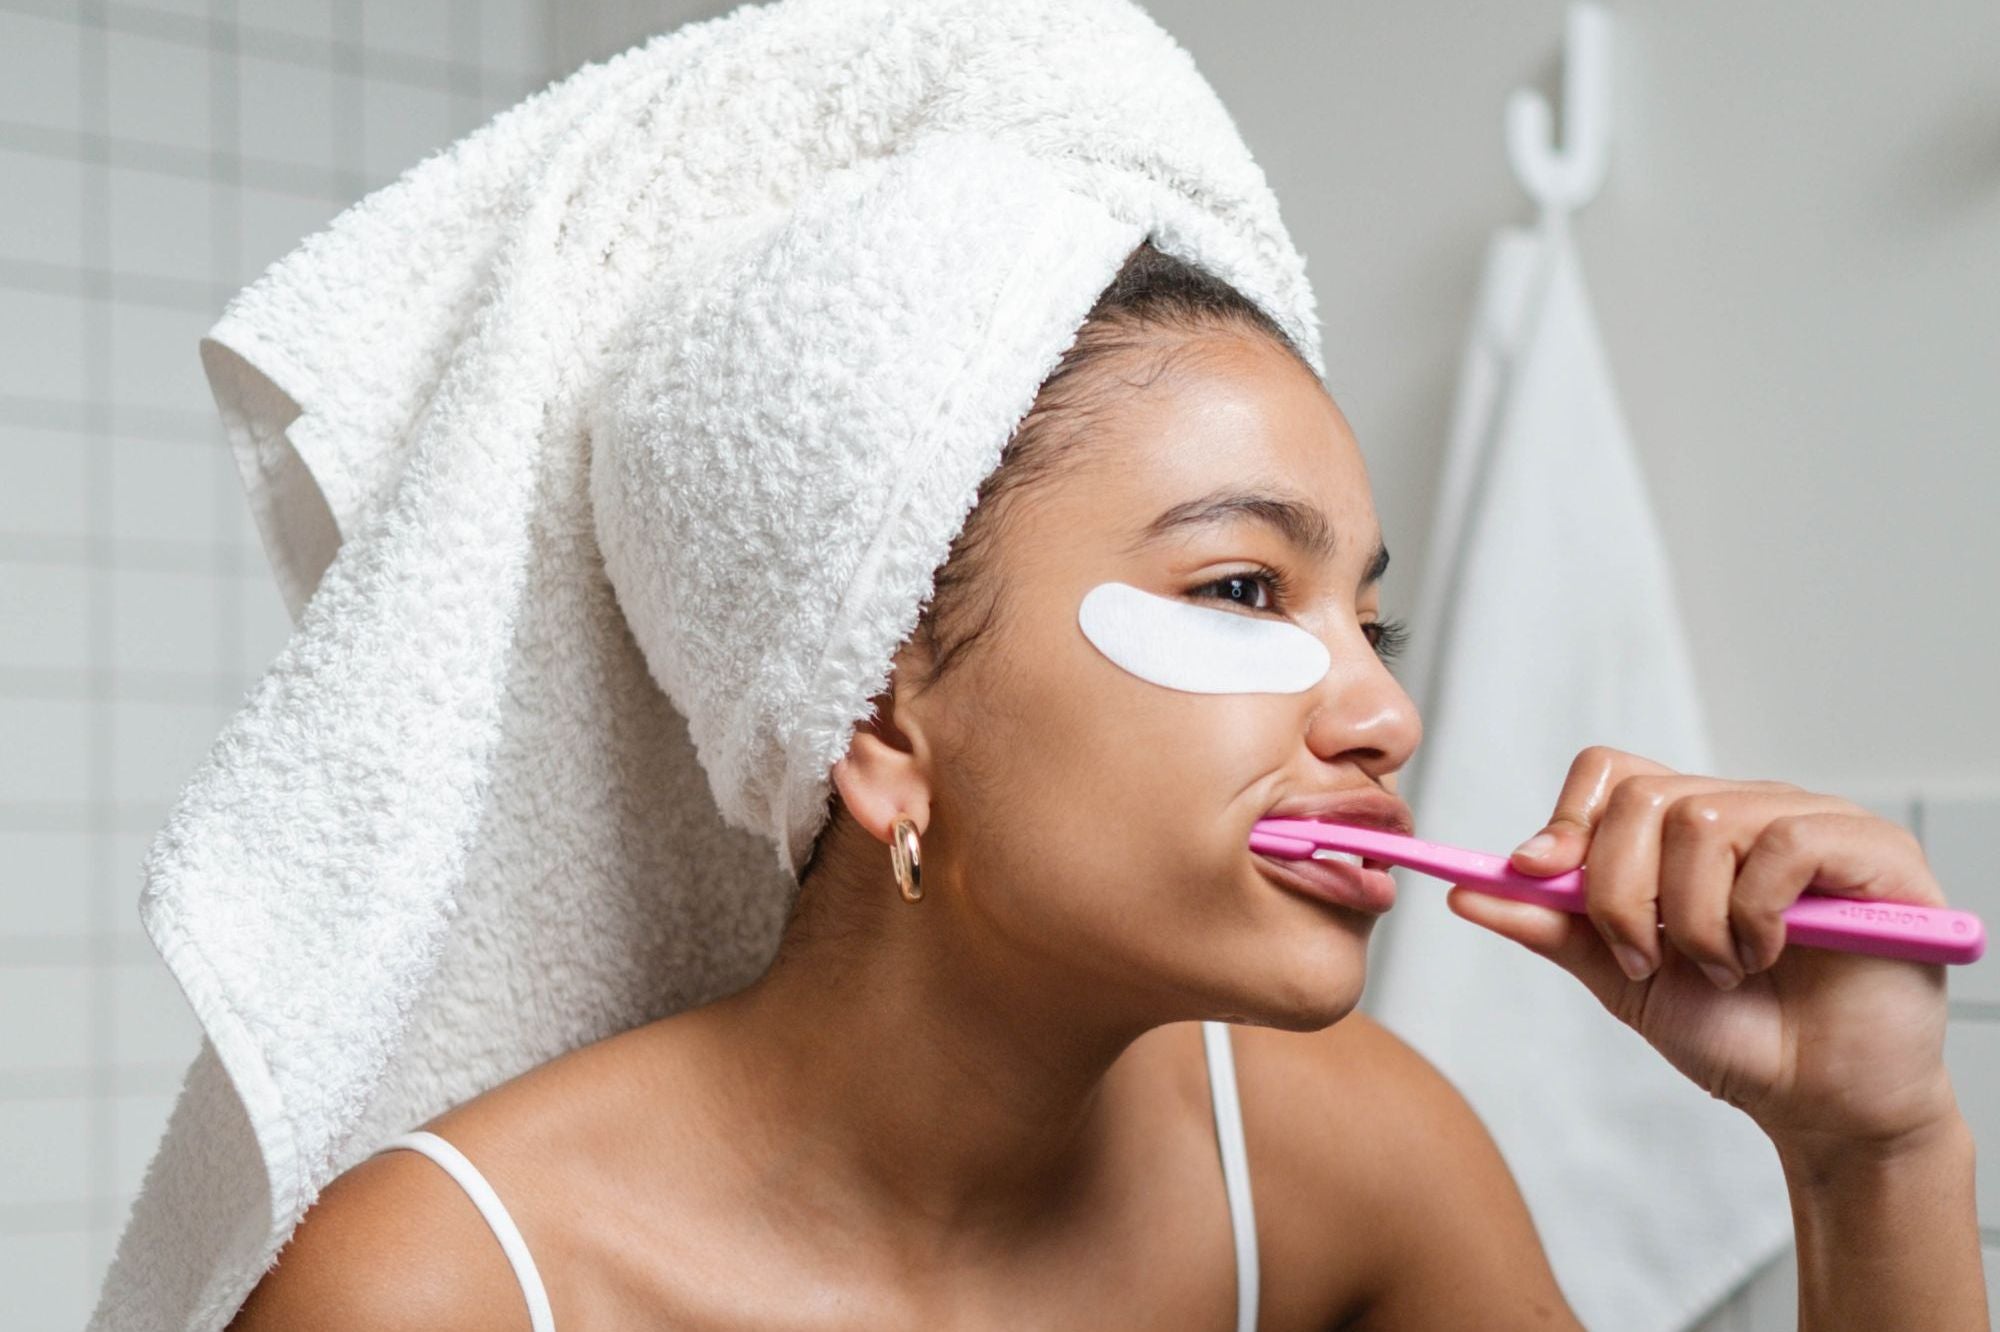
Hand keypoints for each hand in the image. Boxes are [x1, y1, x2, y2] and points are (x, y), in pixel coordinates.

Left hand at [1444, 745, 1960, 1153]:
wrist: (1819, 1103)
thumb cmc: (1733, 1033)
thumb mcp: (1621, 977)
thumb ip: (1550, 927)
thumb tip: (1464, 890)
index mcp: (1686, 830)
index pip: (1611, 772)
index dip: (1567, 819)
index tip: (1535, 874)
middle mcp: (1748, 809)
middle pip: (1645, 799)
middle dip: (1621, 893)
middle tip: (1646, 960)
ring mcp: (1813, 823)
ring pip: (1706, 820)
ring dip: (1693, 918)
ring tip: (1722, 968)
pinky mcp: (1874, 850)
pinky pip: (1785, 843)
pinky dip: (1755, 914)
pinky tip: (1769, 955)